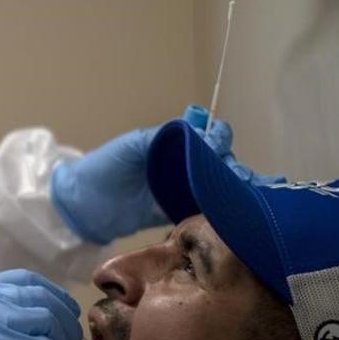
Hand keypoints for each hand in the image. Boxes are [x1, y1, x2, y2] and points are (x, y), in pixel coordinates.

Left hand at [50, 104, 282, 244]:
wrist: (82, 207)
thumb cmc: (104, 168)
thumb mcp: (132, 145)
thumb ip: (163, 135)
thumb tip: (200, 126)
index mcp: (173, 144)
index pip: (209, 138)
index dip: (219, 141)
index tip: (220, 149)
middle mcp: (182, 165)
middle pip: (220, 163)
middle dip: (234, 168)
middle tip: (241, 179)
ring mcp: (182, 189)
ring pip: (218, 186)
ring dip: (237, 189)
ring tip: (255, 194)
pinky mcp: (178, 213)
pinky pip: (205, 210)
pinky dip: (224, 210)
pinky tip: (243, 213)